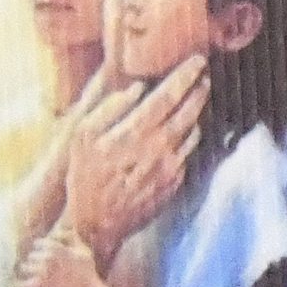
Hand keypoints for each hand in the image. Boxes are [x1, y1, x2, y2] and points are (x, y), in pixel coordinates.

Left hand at [16, 230, 101, 286]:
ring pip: (23, 268)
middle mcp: (47, 259)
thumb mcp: (84, 252)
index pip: (37, 244)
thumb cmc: (88, 275)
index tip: (45, 259)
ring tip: (36, 280)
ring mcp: (40, 273)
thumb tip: (61, 227)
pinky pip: (19, 283)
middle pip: (30, 256)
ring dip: (28, 273)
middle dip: (35, 263)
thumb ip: (71, 237)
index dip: (41, 251)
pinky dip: (19, 286)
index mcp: (57, 248)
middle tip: (43, 272)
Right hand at [66, 59, 204, 258]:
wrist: (94, 225)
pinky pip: (187, 153)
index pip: (169, 96)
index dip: (186, 75)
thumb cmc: (84, 178)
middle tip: (204, 75)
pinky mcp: (175, 183)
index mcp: (135, 134)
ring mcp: (170, 168)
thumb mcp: (82, 138)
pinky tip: (182, 130)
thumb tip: (136, 88)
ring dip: (197, 112)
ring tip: (196, 98)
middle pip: (190, 111)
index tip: (197, 60)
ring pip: (193, 131)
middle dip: (199, 89)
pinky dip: (188, 137)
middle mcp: (158, 150)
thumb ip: (109, 109)